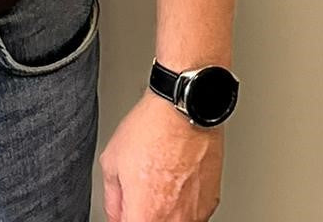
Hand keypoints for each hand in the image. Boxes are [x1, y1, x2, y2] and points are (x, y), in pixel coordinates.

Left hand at [99, 91, 223, 220]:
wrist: (184, 110)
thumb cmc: (151, 130)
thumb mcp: (112, 162)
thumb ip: (113, 200)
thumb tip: (116, 215)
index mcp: (145, 216)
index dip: (124, 216)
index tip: (125, 208)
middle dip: (143, 213)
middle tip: (139, 193)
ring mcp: (195, 215)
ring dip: (163, 211)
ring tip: (158, 183)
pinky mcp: (210, 204)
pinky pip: (191, 214)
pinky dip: (181, 203)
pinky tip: (174, 181)